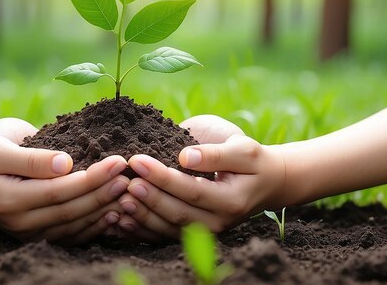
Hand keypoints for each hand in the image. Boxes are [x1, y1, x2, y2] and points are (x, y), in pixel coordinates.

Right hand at [0, 118, 128, 242]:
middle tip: (133, 175)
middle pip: (73, 211)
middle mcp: (22, 222)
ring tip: (131, 193)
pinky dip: (94, 226)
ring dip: (105, 211)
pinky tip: (115, 214)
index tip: (119, 160)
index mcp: (11, 199)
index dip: (93, 177)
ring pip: (75, 226)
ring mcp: (29, 232)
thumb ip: (32, 158)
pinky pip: (71, 234)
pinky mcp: (37, 233)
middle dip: (106, 193)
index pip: (61, 191)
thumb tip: (67, 163)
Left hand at [117, 115, 285, 238]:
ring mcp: (206, 231)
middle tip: (124, 181)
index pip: (191, 190)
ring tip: (118, 200)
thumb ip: (214, 154)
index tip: (138, 160)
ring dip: (141, 216)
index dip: (162, 177)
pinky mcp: (194, 233)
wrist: (267, 182)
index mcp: (230, 200)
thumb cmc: (252, 159)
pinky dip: (142, 230)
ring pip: (168, 228)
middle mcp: (218, 222)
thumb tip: (186, 156)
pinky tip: (121, 221)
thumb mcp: (243, 150)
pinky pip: (164, 235)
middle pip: (176, 212)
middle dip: (148, 197)